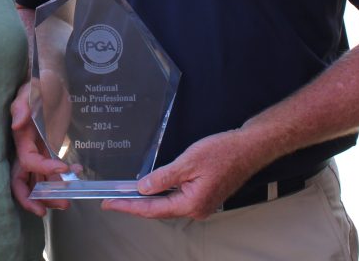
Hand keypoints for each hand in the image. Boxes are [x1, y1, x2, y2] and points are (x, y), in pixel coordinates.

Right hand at [9, 81, 69, 214]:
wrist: (54, 79)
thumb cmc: (41, 82)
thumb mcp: (33, 90)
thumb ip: (23, 105)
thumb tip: (16, 124)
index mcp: (21, 137)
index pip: (28, 161)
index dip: (42, 168)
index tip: (62, 167)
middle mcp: (26, 148)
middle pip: (23, 180)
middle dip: (35, 197)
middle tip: (53, 207)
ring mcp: (37, 150)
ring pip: (38, 180)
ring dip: (50, 193)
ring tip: (66, 202)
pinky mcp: (48, 148)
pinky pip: (50, 171)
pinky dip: (61, 178)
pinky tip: (75, 174)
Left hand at [102, 131, 262, 220]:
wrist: (249, 148)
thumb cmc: (223, 152)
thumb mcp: (188, 162)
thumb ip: (163, 177)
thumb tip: (143, 189)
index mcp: (191, 204)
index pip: (152, 209)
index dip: (129, 206)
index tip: (109, 204)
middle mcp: (196, 209)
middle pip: (159, 210)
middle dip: (135, 205)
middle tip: (113, 199)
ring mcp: (202, 204)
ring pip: (168, 204)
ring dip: (149, 200)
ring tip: (127, 195)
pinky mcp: (205, 196)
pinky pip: (178, 198)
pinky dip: (163, 194)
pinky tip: (152, 188)